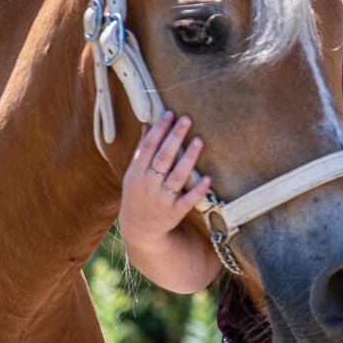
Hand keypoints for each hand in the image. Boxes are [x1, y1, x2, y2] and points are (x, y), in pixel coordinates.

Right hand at [118, 112, 211, 245]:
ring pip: (177, 176)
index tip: (170, 113)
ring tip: (199, 140)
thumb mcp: (134, 172)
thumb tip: (147, 123)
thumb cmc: (138, 193)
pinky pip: (188, 200)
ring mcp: (162, 199)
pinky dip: (198, 189)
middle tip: (187, 118)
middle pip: (163, 158)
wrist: (139, 228)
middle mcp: (148, 184)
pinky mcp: (175, 212)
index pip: (148, 147)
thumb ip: (142, 149)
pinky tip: (208, 177)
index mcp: (137, 172)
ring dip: (188, 158)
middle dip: (175, 137)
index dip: (159, 130)